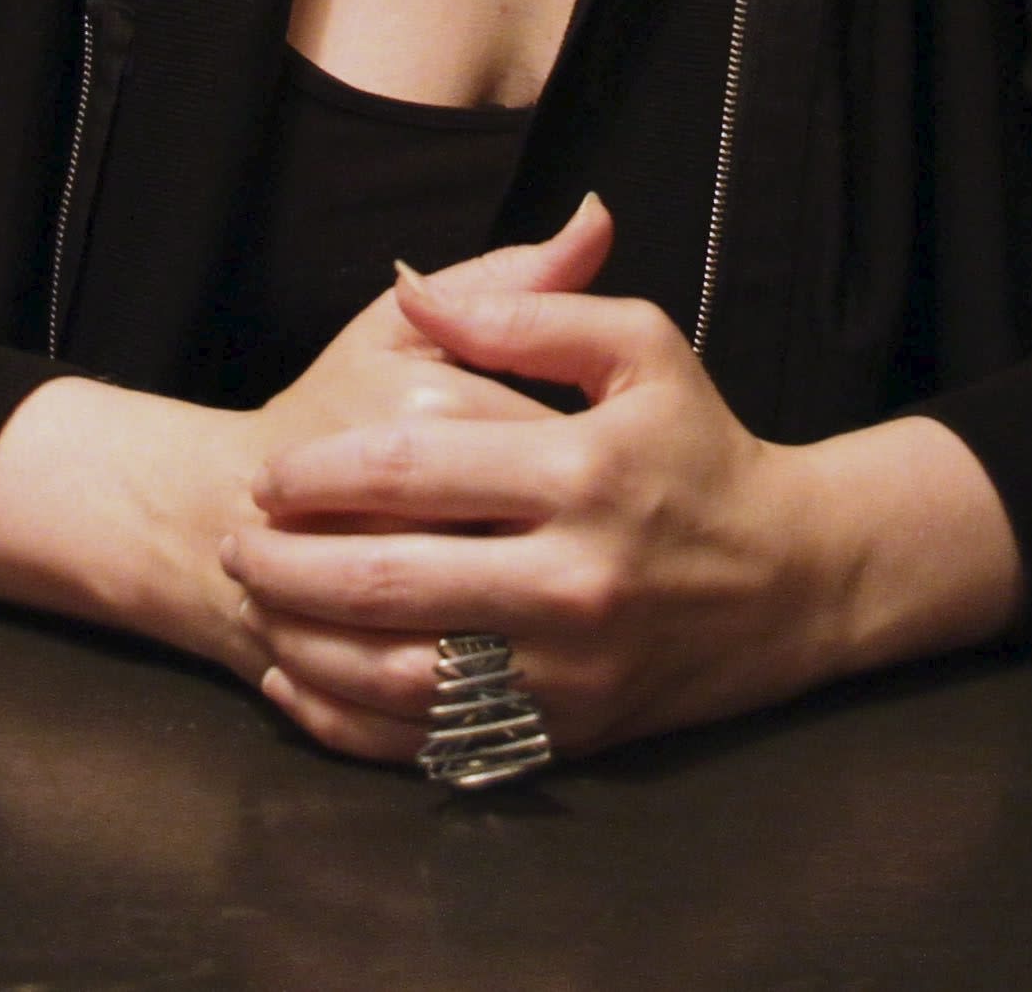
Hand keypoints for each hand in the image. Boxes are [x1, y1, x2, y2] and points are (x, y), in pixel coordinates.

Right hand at [0, 203, 588, 679]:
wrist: (209, 511)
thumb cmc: (325, 410)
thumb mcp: (400, 329)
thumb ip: (505, 282)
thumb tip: (598, 216)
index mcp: (428, 413)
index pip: (545, 443)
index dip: (576, 464)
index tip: (592, 474)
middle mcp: (405, 507)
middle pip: (525, 539)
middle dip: (557, 553)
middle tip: (576, 553)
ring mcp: (370, 603)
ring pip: (483, 629)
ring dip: (519, 633)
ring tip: (538, 618)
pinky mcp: (350, 675)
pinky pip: (426, 705)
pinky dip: (465, 702)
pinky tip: (489, 683)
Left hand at [223, 199, 1025, 762]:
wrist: (796, 580)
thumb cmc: (702, 450)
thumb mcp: (640, 348)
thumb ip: (525, 309)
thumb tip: (414, 287)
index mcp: (582, 474)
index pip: (411, 472)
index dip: (319, 474)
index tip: (268, 477)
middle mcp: (575, 579)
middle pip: (390, 581)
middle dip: (288, 565)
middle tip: (235, 544)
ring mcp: (572, 669)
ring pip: (402, 677)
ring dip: (307, 646)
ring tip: (256, 610)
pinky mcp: (571, 733)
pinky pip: (438, 744)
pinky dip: (354, 723)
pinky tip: (302, 687)